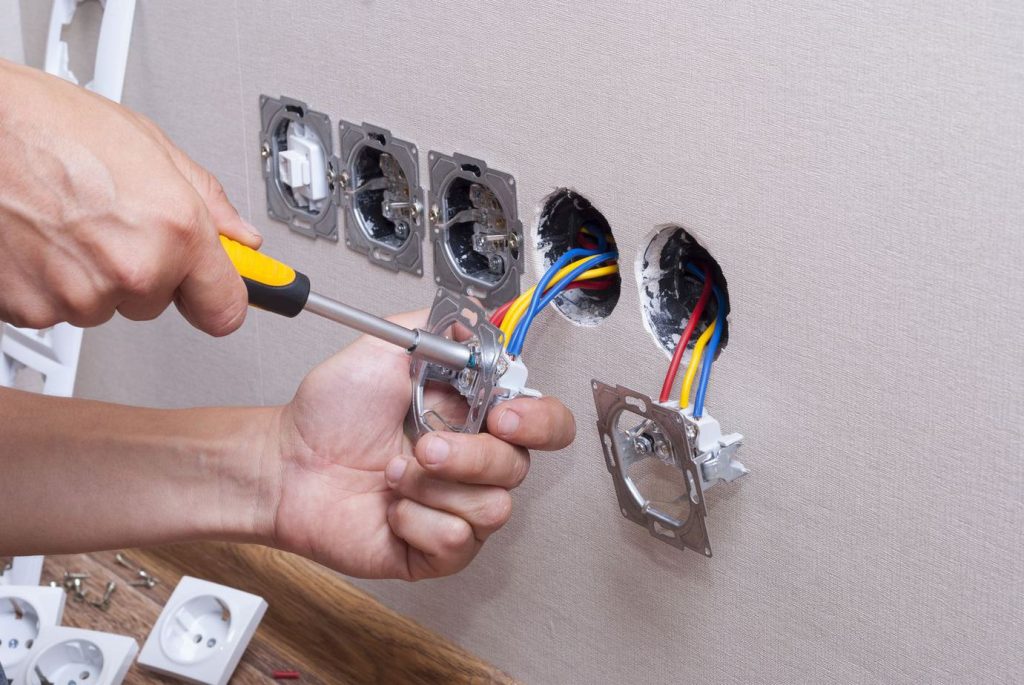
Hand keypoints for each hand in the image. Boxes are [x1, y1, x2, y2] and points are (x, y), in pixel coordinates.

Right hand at [0, 59, 259, 334]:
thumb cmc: (48, 125)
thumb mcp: (150, 146)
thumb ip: (207, 201)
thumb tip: (240, 236)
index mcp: (175, 232)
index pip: (225, 311)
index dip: (218, 298)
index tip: (216, 293)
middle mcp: (133, 271)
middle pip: (157, 302)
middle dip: (143, 269)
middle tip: (110, 221)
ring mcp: (79, 294)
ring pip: (105, 306)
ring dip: (93, 276)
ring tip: (67, 221)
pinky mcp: (30, 310)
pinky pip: (57, 309)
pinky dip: (49, 282)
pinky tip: (40, 238)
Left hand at [267, 310, 575, 579]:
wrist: (285, 462)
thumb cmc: (329, 412)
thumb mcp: (385, 346)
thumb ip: (439, 327)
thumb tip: (481, 323)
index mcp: (475, 416)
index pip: (545, 422)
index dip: (538, 421)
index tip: (502, 416)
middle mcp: (473, 463)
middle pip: (519, 467)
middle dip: (472, 455)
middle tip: (427, 444)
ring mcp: (456, 508)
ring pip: (493, 509)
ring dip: (435, 488)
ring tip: (393, 473)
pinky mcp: (435, 549)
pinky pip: (458, 541)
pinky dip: (417, 520)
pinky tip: (390, 507)